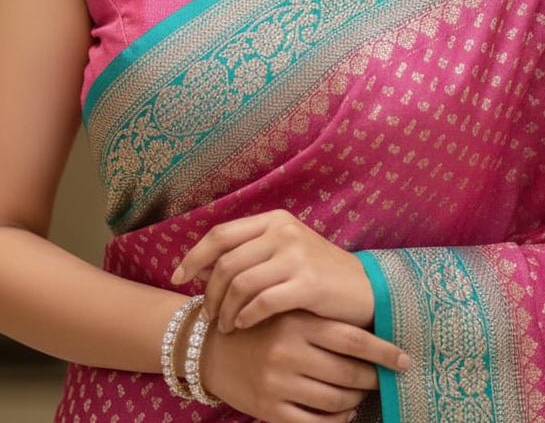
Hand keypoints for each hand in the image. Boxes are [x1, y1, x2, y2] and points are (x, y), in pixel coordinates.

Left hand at [171, 210, 376, 332]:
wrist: (367, 290)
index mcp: (274, 219)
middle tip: (206, 315)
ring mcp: (296, 256)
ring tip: (224, 326)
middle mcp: (283, 231)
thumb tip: (205, 264)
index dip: (194, 256)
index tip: (177, 277)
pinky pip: (262, 301)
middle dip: (208, 292)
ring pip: (240, 283)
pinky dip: (245, 316)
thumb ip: (252, 251)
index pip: (221, 234)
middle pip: (226, 262)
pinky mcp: (307, 283)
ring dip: (225, 309)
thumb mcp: (287, 251)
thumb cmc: (321, 274)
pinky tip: (242, 326)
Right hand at [200, 309, 408, 422]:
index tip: (405, 359)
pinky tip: (342, 414)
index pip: (353, 339)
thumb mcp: (286, 307)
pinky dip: (336, 422)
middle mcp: (288, 351)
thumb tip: (374, 327)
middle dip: (372, 378)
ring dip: (355, 401)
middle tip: (381, 377)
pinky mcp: (268, 410)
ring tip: (358, 394)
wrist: (209, 346)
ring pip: (336, 402)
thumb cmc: (259, 323)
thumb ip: (321, 316)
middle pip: (349, 374)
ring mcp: (277, 383)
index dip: (384, 351)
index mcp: (296, 320)